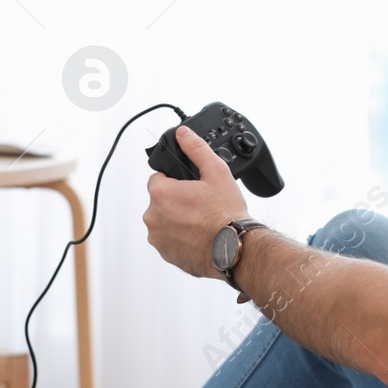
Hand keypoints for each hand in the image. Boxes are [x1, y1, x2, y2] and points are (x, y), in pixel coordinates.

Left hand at [143, 125, 250, 278]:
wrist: (235, 249)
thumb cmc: (226, 214)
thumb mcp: (216, 171)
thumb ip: (196, 148)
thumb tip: (183, 134)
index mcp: (161, 194)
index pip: (158, 178)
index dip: (176, 180)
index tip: (191, 187)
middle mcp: (153, 217)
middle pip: (161, 199)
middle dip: (176, 199)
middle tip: (199, 203)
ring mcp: (157, 238)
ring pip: (164, 219)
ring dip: (176, 218)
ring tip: (201, 220)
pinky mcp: (165, 254)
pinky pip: (168, 238)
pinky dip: (179, 236)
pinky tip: (198, 234)